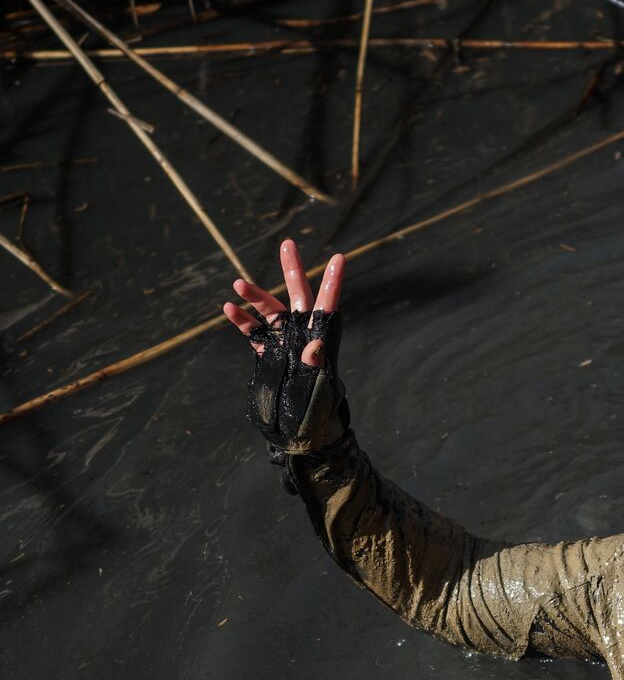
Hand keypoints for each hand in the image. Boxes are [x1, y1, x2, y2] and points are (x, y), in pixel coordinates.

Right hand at [222, 239, 350, 457]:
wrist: (300, 437)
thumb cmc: (316, 417)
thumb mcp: (317, 393)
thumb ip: (315, 368)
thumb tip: (315, 345)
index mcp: (320, 343)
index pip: (327, 307)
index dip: (332, 283)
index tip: (339, 258)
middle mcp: (304, 338)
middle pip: (299, 298)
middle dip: (293, 270)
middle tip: (288, 242)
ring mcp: (285, 345)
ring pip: (271, 313)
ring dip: (255, 297)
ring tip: (236, 285)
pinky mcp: (269, 356)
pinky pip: (254, 333)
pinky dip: (242, 322)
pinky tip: (229, 311)